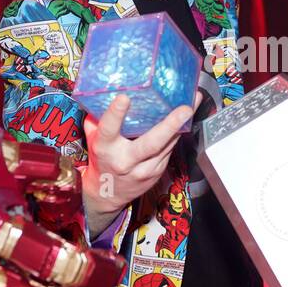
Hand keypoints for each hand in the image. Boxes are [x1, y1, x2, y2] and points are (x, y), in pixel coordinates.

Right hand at [82, 91, 201, 218]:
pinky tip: (186, 118)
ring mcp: (144, 169)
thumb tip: (103, 92)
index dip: (116, 114)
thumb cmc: (102, 160)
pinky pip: (170, 149)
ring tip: (194, 103)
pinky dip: (178, 133)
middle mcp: (126, 160)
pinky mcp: (157, 172)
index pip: (109, 130)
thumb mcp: (94, 139)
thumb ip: (97, 118)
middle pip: (151, 143)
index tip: (124, 98)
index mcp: (106, 149)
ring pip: (167, 145)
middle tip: (185, 108)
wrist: (108, 194)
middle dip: (170, 125)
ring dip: (182, 124)